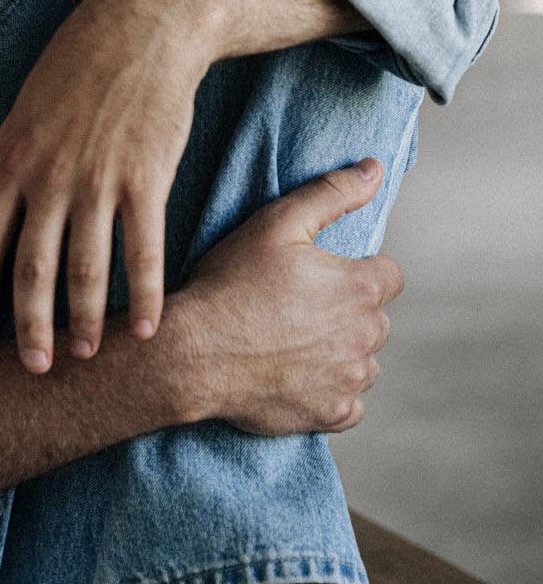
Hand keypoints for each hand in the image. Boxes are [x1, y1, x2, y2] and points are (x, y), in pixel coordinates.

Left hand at [0, 0, 212, 372]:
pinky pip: (143, 251)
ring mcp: (98, 181)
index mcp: (12, 163)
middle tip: (30, 368)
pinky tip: (145, 329)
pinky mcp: (147, 180)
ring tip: (84, 357)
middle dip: (27, 326)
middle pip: (30, 268)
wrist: (142, 28)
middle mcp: (49, 179)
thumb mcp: (23, 107)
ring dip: (83, 322)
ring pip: (84, 269)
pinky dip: (143, 295)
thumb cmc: (78, 65)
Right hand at [174, 158, 401, 434]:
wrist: (194, 354)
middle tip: (296, 309)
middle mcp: (366, 335)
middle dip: (346, 313)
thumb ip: (332, 194)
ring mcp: (350, 379)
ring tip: (291, 343)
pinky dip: (330, 392)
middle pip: (375, 320)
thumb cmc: (230, 284)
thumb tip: (375, 169)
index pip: (389, 275)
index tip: (321, 277)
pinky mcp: (331, 413)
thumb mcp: (276, 223)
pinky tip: (296, 376)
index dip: (357, 271)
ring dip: (340, 353)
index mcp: (360, 287)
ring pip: (363, 362)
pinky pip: (349, 404)